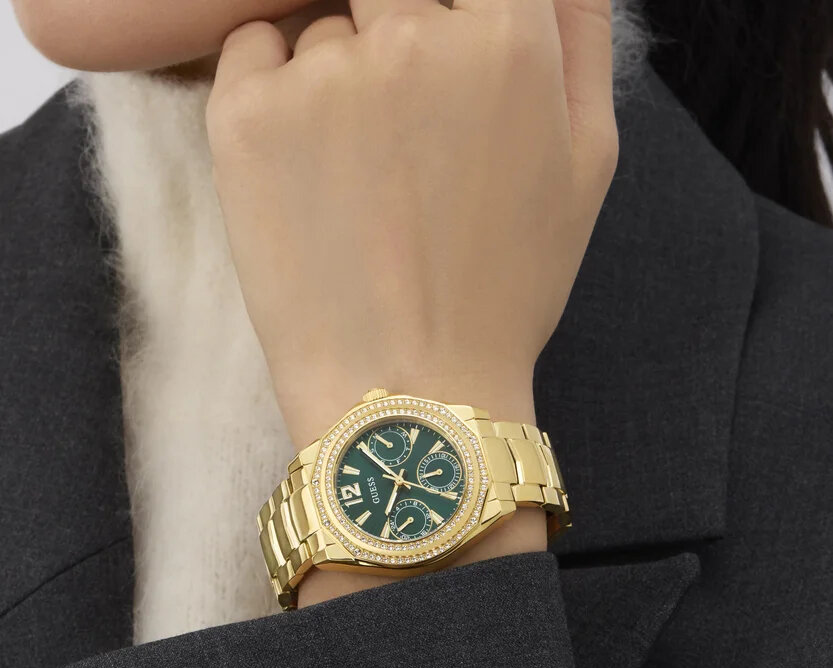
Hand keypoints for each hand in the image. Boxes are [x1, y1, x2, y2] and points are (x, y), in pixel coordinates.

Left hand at [207, 0, 617, 450]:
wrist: (413, 392)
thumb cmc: (506, 289)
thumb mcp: (587, 163)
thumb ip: (581, 33)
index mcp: (508, 40)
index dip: (452, 13)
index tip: (442, 50)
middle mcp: (411, 38)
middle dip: (396, 37)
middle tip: (399, 134)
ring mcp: (321, 76)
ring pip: (322, 26)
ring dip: (337, 80)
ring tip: (358, 183)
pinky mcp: (243, 117)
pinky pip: (252, 50)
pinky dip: (272, 89)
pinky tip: (304, 168)